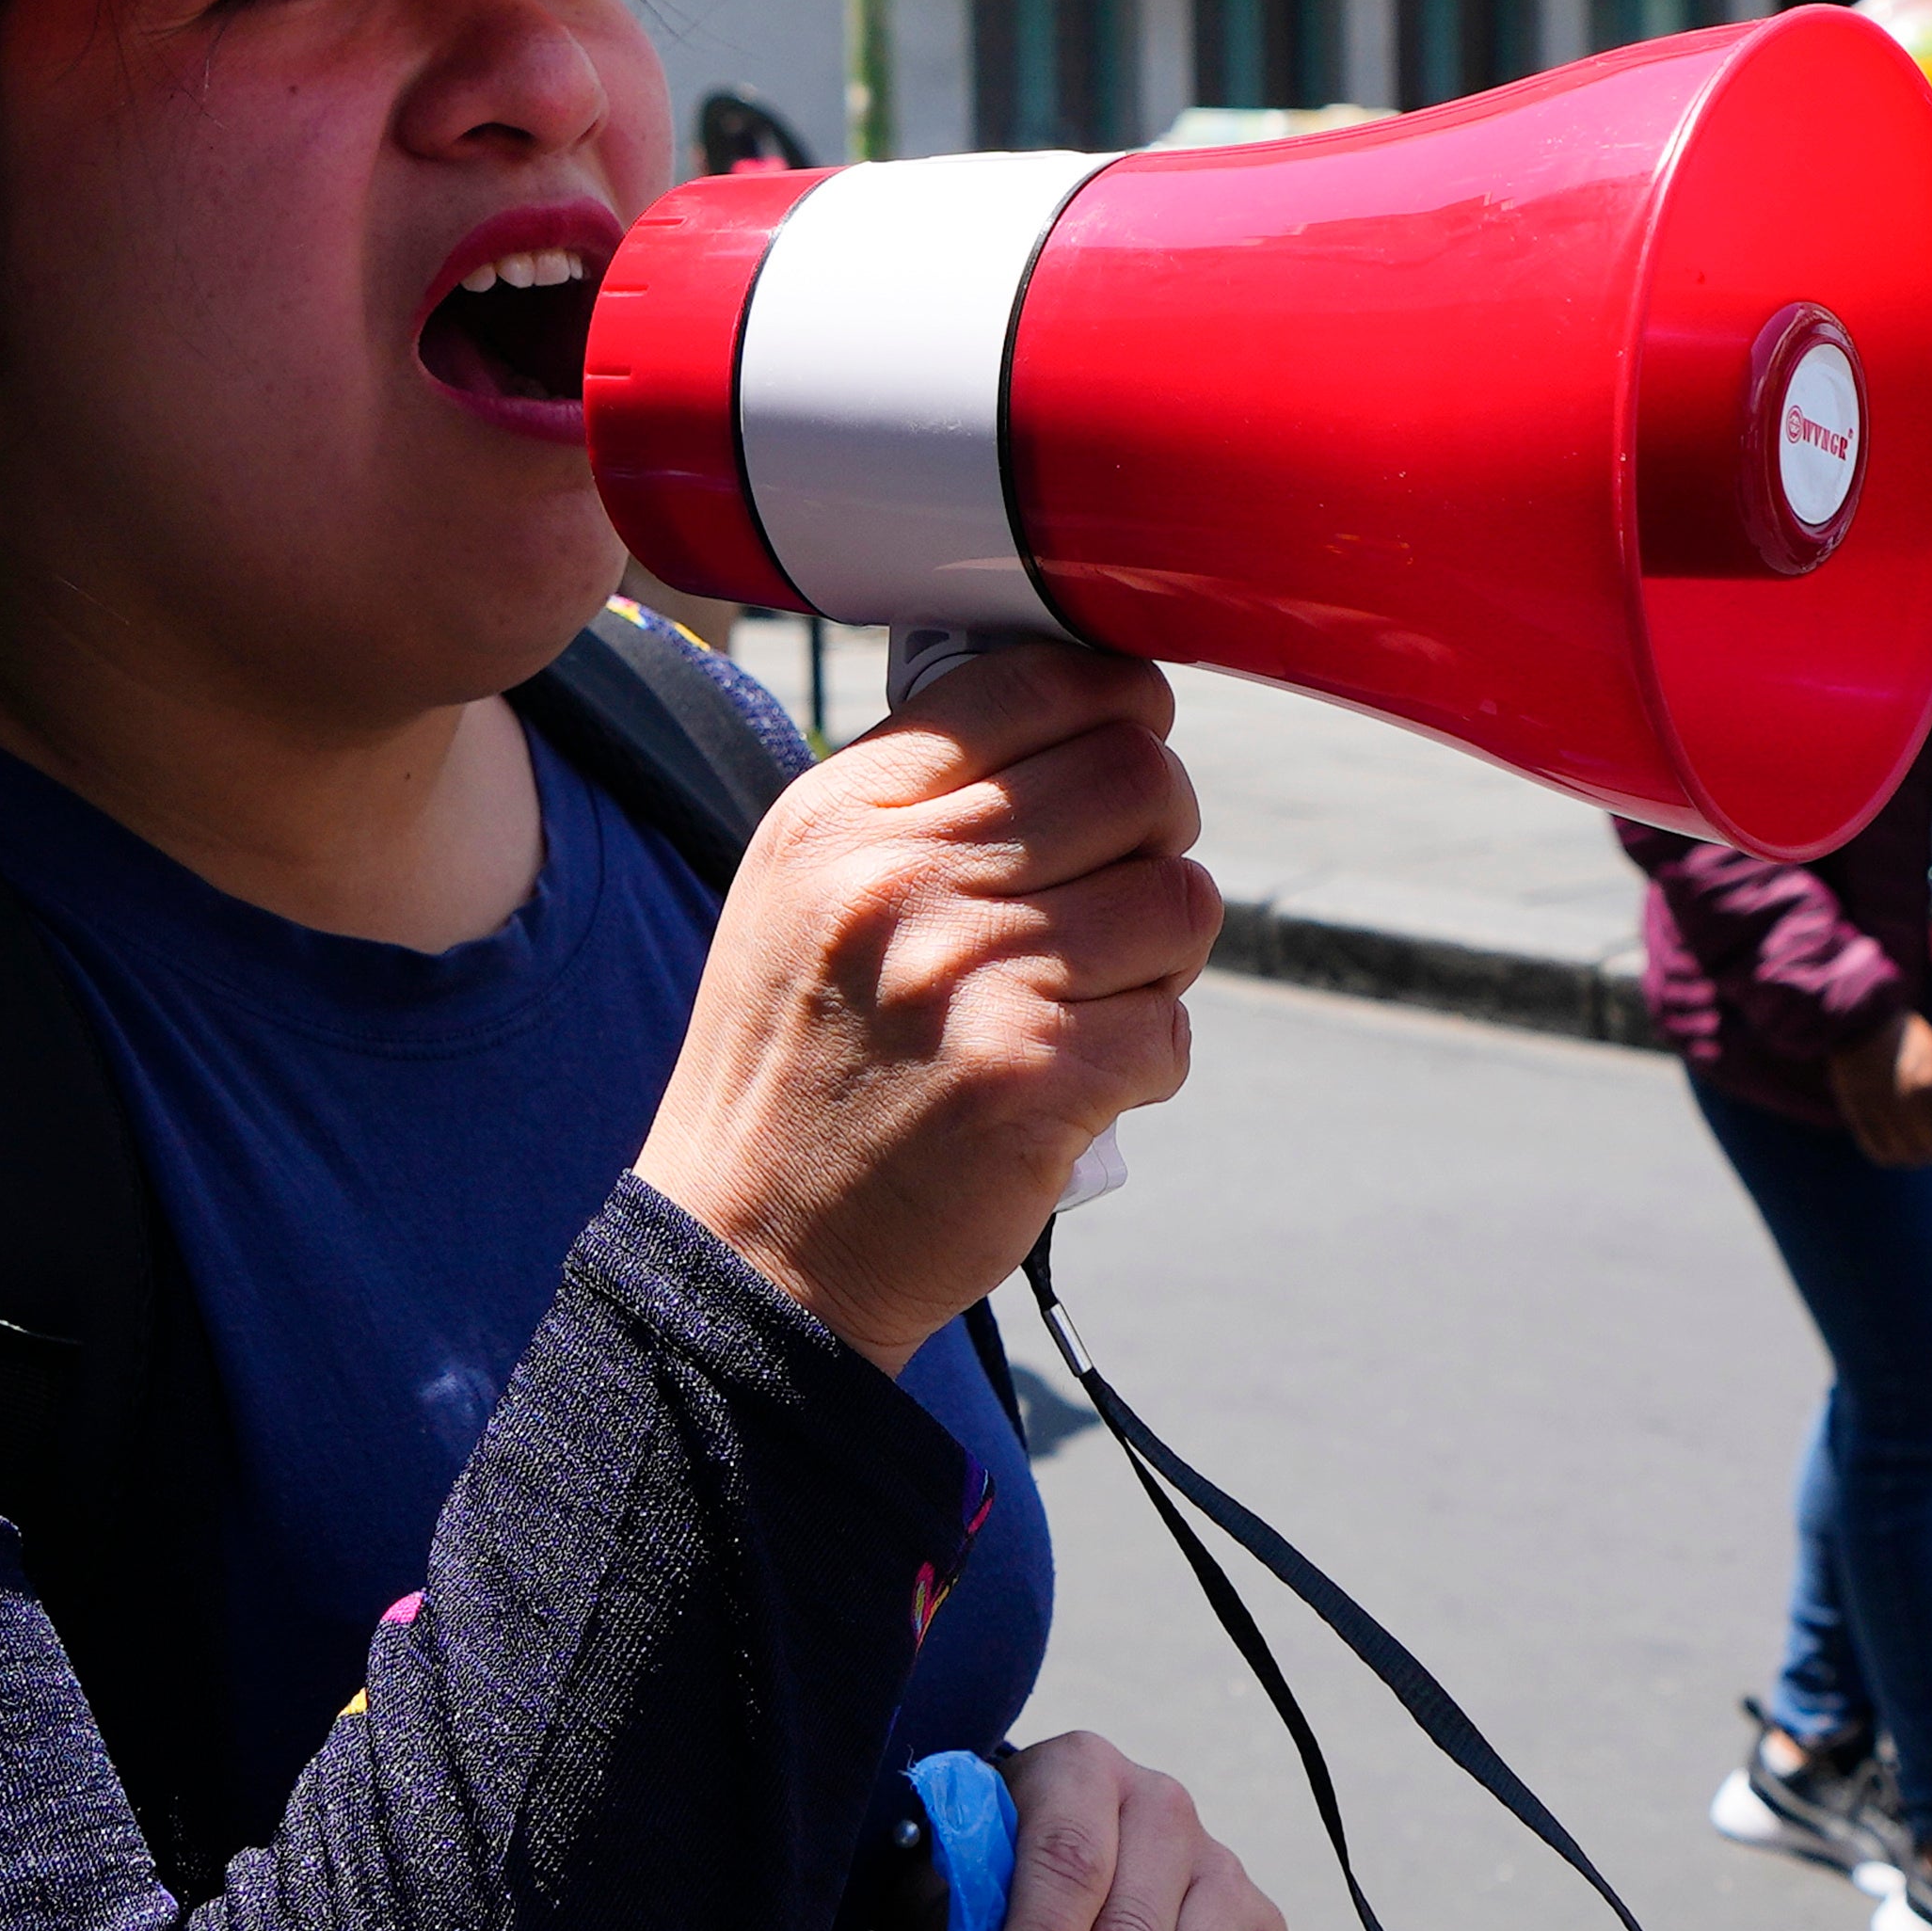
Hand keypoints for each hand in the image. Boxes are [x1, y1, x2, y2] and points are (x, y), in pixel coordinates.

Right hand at [634, 641, 1212, 1371]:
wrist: (752, 1247)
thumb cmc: (795, 1065)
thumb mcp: (804, 893)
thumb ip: (920, 801)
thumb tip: (1092, 726)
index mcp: (843, 812)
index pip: (1038, 683)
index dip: (1121, 706)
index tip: (1131, 746)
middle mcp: (904, 874)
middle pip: (1138, 777)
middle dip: (1162, 832)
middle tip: (1123, 890)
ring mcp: (973, 973)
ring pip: (1180, 899)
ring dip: (1165, 953)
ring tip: (1097, 996)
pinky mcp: (1033, 1076)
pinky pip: (1173, 1026)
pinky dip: (1149, 1057)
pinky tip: (1080, 1081)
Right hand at [1822, 1010, 1931, 1165]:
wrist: (1861, 1022)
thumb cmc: (1906, 1037)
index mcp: (1931, 1087)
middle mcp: (1907, 1103)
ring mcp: (1880, 1110)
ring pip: (1907, 1155)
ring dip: (1919, 1157)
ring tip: (1923, 1150)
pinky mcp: (1858, 1113)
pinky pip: (1878, 1149)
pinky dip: (1891, 1156)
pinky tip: (1898, 1149)